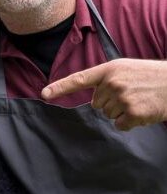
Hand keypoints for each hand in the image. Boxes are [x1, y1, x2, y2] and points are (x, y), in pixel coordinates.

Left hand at [41, 59, 166, 130]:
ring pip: (108, 115)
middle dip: (112, 102)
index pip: (78, 80)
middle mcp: (113, 83)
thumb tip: (95, 101)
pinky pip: (120, 125)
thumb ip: (106, 80)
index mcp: (109, 70)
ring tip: (139, 100)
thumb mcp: (125, 69)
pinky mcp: (133, 113)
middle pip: (97, 104)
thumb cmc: (149, 76)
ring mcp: (123, 98)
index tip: (44, 93)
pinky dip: (130, 122)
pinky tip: (142, 111)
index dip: (60, 87)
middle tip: (131, 93)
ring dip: (122, 112)